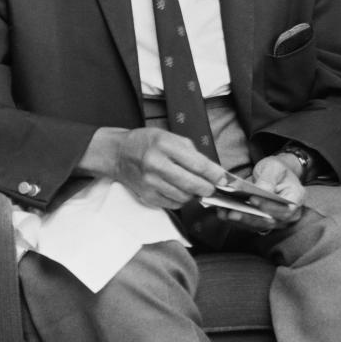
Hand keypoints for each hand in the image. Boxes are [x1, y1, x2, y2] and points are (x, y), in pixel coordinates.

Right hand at [81, 127, 225, 208]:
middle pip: (192, 184)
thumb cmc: (147, 143)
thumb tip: (212, 171)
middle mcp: (156, 164)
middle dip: (207, 188)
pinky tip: (178, 191)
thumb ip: (192, 153)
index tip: (222, 178)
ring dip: (193, 194)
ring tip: (192, 187)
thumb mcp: (170, 137)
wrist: (119, 154)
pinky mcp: (147, 195)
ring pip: (184, 197)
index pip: (198, 164)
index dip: (214, 174)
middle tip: (211, 187)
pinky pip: (173, 204)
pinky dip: (180, 200)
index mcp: (165, 145)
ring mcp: (150, 182)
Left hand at [215, 155, 304, 232]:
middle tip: (233, 212)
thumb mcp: (275, 167)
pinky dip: (235, 220)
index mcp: (296, 198)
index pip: (285, 209)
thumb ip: (269, 179)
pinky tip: (223, 213)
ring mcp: (275, 220)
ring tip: (224, 213)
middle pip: (269, 220)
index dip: (269, 207)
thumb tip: (262, 190)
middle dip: (250, 217)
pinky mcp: (262, 222)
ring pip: (257, 224)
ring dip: (240, 220)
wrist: (276, 175)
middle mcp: (288, 214)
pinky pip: (249, 224)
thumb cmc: (278, 170)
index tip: (253, 200)